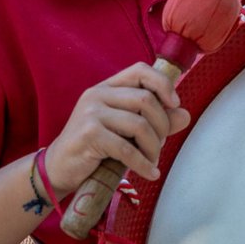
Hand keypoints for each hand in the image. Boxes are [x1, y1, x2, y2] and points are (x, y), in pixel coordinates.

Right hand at [42, 63, 191, 194]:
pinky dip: (143, 164)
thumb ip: (154, 121)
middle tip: (159, 146)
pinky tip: (150, 173)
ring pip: (139, 125)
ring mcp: (90, 113)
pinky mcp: (88, 135)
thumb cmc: (95, 148)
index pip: (140, 70)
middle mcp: (97, 94)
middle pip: (146, 100)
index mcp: (107, 87)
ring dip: (153, 148)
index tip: (175, 103)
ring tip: (152, 162)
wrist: (59, 168)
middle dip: (162, 126)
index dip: (163, 83)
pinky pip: (127, 149)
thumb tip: (185, 115)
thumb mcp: (126, 131)